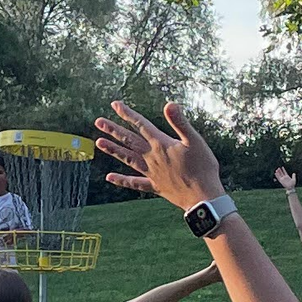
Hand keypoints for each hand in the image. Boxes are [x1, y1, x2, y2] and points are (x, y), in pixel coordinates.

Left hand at [97, 102, 223, 214]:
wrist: (203, 197)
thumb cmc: (203, 168)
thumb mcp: (195, 141)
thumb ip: (180, 122)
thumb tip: (169, 104)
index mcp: (161, 145)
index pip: (141, 125)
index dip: (128, 114)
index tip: (115, 104)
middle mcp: (152, 158)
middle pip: (130, 141)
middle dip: (114, 130)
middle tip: (98, 122)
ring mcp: (151, 173)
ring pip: (128, 159)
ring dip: (113, 150)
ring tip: (98, 143)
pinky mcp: (155, 186)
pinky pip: (135, 183)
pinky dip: (122, 180)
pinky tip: (109, 177)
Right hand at [273, 164, 297, 190]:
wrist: (291, 187)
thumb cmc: (292, 184)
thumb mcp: (294, 179)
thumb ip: (293, 176)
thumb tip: (294, 173)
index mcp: (287, 176)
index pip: (284, 172)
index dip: (283, 169)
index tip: (282, 167)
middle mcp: (284, 177)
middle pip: (281, 173)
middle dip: (280, 170)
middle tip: (278, 168)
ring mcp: (282, 179)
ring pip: (279, 175)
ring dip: (278, 173)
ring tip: (276, 170)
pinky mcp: (281, 181)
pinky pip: (278, 178)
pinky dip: (277, 176)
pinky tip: (275, 173)